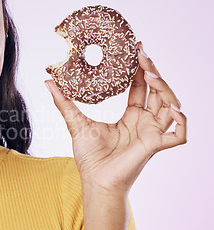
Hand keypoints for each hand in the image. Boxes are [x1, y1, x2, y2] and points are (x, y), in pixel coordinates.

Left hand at [44, 42, 186, 196]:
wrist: (94, 180)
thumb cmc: (89, 156)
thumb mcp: (75, 122)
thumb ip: (64, 102)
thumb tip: (48, 81)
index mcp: (131, 116)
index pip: (141, 87)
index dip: (141, 69)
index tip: (136, 49)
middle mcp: (145, 122)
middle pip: (158, 91)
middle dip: (153, 71)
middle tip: (142, 54)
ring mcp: (152, 134)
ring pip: (171, 106)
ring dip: (165, 89)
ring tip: (150, 74)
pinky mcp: (155, 146)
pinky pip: (179, 135)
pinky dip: (181, 122)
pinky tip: (171, 109)